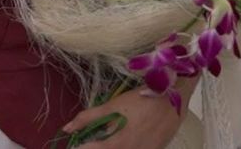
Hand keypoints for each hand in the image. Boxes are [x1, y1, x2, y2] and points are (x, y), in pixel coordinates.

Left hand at [61, 82, 194, 147]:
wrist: (173, 97)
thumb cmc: (140, 99)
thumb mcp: (112, 105)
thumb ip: (88, 117)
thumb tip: (67, 128)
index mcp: (119, 143)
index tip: (74, 147)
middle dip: (96, 147)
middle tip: (89, 142)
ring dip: (112, 146)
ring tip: (106, 139)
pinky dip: (128, 147)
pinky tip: (124, 139)